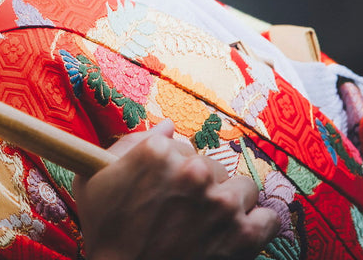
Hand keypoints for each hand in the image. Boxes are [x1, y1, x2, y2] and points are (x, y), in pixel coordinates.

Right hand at [72, 120, 279, 258]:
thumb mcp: (93, 181)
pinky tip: (238, 233)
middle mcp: (194, 172)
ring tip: (212, 223)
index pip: (178, 147)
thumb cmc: (106, 232)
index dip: (172, 169)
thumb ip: (127, 145)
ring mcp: (223, 203)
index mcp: (157, 153)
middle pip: (213, 165)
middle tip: (186, 210)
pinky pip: (269, 218)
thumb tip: (167, 127)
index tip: (165, 188)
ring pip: (243, 188)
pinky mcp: (245, 235)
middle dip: (202, 185)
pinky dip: (257, 225)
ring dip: (230, 202)